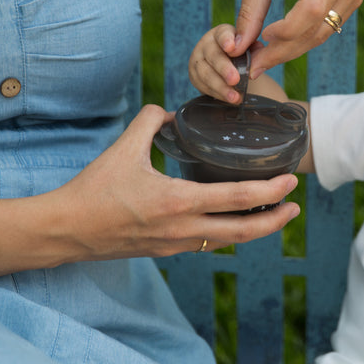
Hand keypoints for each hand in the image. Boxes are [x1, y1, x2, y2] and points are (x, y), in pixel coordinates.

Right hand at [54, 104, 299, 259]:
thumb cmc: (93, 189)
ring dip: (254, 230)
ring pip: (227, 241)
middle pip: (243, 231)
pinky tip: (233, 223)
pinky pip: (206, 244)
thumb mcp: (123, 147)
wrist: (67, 229)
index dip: (269, 191)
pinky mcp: (166, 251)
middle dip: (274, 220)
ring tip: (273, 216)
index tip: (290, 181)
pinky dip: (227, 234)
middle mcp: (182, 228)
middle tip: (295, 207)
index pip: (236, 198)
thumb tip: (170, 112)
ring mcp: (175, 244)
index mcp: (177, 202)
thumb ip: (151, 122)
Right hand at [189, 24, 248, 103]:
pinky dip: (218, 94)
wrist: (225, 64)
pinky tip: (229, 99)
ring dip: (221, 87)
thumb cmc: (239, 53)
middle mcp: (206, 44)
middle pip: (213, 56)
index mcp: (221, 33)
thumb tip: (260, 56)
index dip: (226, 40)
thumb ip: (254, 49)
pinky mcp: (194, 76)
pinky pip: (204, 86)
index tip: (231, 48)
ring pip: (206, 74)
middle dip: (224, 69)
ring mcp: (197, 60)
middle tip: (235, 79)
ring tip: (235, 97)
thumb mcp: (248, 47)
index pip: (222, 34)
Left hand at [233, 0, 363, 75]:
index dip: (286, 31)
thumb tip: (238, 47)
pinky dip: (304, 39)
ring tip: (264, 56)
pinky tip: (283, 42)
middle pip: (316, 28)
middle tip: (255, 65)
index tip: (261, 39)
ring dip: (292, 50)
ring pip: (323, 34)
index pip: (310, 8)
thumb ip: (252, 8)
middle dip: (284, 51)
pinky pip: (328, 28)